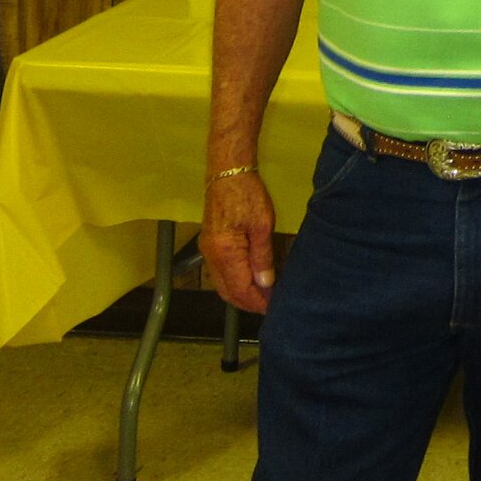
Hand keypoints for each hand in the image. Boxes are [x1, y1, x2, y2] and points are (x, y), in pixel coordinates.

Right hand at [201, 170, 276, 314]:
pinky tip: (249, 281)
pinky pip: (219, 273)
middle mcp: (211, 256)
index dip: (256, 301)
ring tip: (262, 297)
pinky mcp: (209, 245)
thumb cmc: (247, 195)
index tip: (273, 307)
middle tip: (269, 306)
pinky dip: (233, 282)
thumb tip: (266, 284)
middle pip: (227, 291)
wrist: (227, 172)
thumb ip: (263, 257)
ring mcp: (207, 251)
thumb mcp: (262, 225)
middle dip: (248, 302)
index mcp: (225, 253)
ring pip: (221, 284)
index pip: (240, 289)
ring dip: (240, 294)